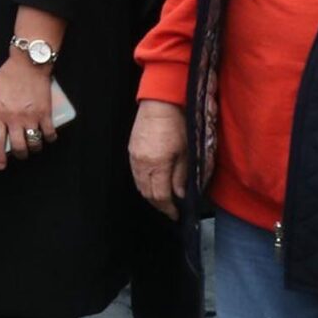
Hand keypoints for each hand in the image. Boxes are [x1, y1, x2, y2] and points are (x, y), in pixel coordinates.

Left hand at [0, 55, 57, 171]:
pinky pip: (49, 133)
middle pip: (19, 147)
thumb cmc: (9, 73)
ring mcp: (31, 117)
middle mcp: (14, 119)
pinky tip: (48, 137)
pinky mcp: (46, 113)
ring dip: (34, 148)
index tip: (0, 165)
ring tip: (33, 146)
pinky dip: (49, 138)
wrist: (29, 64)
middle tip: (20, 154)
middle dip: (20, 155)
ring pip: (34, 143)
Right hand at [129, 101, 191, 219]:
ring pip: (139, 185)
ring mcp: (133, 157)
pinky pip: (135, 174)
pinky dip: (144, 183)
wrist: (160, 103)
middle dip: (158, 204)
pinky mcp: (131, 150)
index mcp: (157, 164)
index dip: (168, 207)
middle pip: (147, 193)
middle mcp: (141, 163)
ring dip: (150, 195)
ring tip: (162, 199)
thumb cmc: (177, 124)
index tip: (176, 213)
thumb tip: (179, 193)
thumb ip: (181, 175)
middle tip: (170, 209)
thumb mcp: (186, 152)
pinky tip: (153, 183)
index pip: (160, 195)